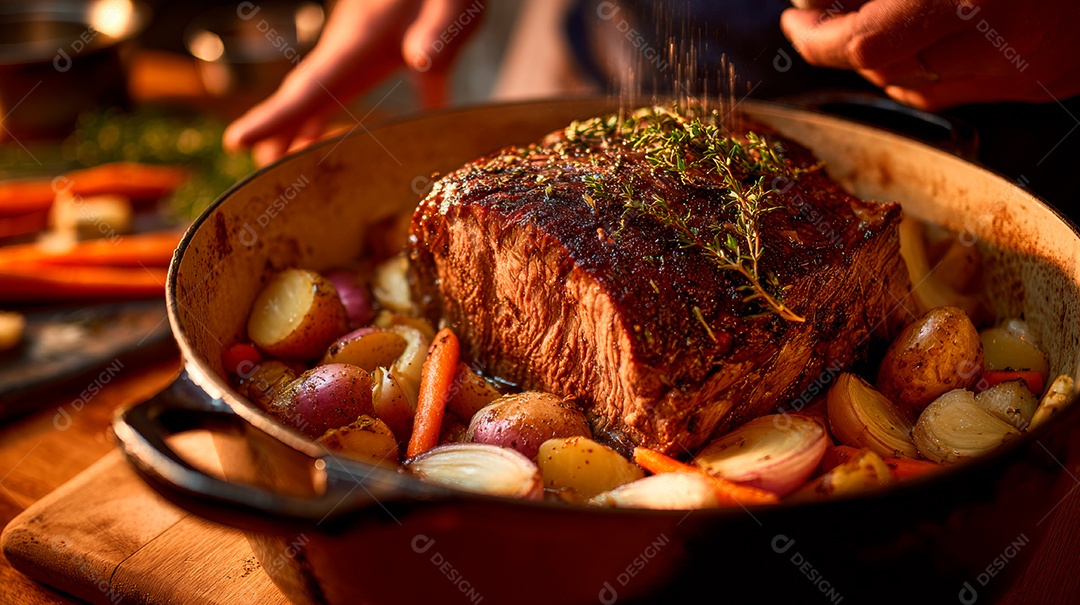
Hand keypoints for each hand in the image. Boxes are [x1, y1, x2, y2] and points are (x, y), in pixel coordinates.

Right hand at [224, 0, 482, 164]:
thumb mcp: (447, 6)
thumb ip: (435, 33)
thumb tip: (421, 60)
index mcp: (358, 44)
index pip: (308, 88)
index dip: (273, 117)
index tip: (236, 141)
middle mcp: (343, 49)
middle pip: (300, 99)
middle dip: (273, 137)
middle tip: (255, 182)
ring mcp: (350, 48)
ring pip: (312, 96)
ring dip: (293, 131)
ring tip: (278, 173)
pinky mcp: (365, 49)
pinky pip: (334, 90)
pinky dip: (320, 119)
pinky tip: (325, 140)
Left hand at [780, 0, 1079, 109]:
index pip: (861, 43)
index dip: (815, 37)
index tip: (794, 20)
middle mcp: (1003, 41)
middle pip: (886, 70)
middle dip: (845, 46)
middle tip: (822, 15)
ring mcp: (1034, 69)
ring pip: (921, 89)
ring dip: (883, 63)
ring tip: (868, 23)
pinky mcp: (1054, 80)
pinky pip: (966, 92)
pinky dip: (930, 72)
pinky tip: (920, 43)